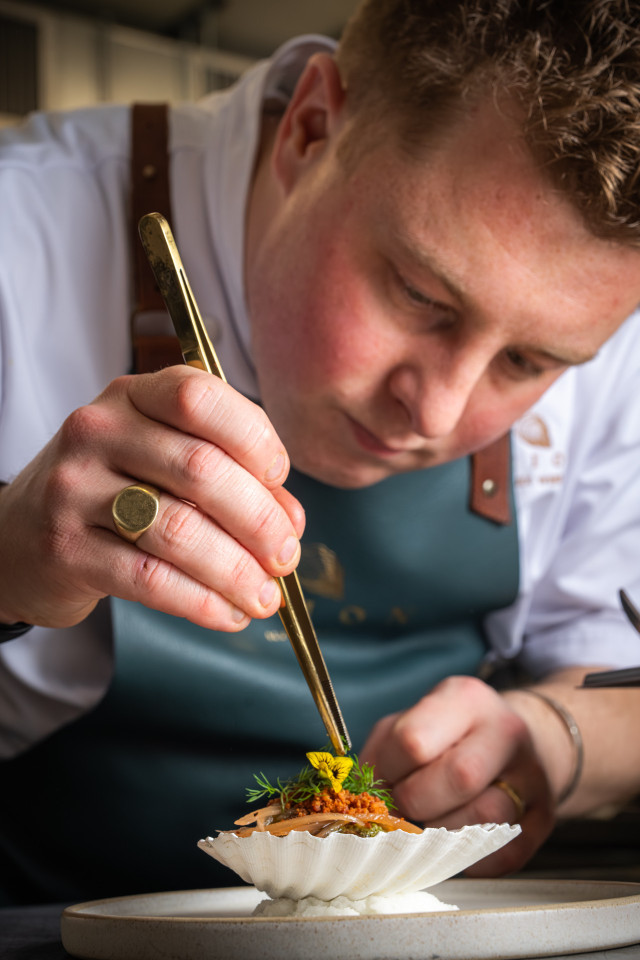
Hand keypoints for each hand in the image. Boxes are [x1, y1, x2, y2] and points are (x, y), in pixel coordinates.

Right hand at [0, 366, 304, 630]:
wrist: (18, 536)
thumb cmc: (109, 491)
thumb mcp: (161, 462)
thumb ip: (230, 478)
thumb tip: (289, 520)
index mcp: (133, 396)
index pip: (200, 397)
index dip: (254, 437)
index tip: (280, 478)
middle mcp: (98, 431)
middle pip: (201, 469)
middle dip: (260, 520)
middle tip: (286, 556)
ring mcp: (75, 489)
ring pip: (179, 530)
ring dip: (237, 570)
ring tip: (265, 596)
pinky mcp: (66, 548)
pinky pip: (150, 578)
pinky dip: (201, 602)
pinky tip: (227, 614)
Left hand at [361, 675, 555, 874]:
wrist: (513, 738)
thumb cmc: (449, 733)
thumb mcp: (412, 721)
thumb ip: (383, 753)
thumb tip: (363, 799)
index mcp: (464, 698)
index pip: (414, 741)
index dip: (387, 773)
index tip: (381, 782)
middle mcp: (506, 730)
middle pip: (458, 777)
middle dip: (417, 803)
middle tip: (406, 806)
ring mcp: (532, 773)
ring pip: (484, 818)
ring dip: (443, 832)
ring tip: (431, 819)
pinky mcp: (545, 815)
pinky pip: (505, 853)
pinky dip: (472, 859)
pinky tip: (457, 839)